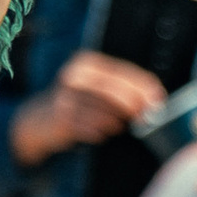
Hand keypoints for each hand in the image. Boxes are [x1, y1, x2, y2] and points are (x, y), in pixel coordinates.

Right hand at [8, 51, 166, 164]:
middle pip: (112, 89)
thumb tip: (155, 98)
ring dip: (118, 121)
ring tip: (122, 126)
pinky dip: (100, 131)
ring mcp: (64, 96)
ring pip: (102, 110)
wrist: (38, 118)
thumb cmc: (77, 102)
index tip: (159, 99)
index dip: (143, 85)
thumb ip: (123, 88)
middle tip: (147, 116)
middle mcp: (73, 75)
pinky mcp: (59, 117)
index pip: (121, 71)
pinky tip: (103, 133)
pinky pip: (88, 126)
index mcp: (86, 63)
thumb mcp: (96, 88)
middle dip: (134, 103)